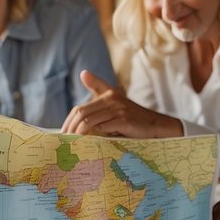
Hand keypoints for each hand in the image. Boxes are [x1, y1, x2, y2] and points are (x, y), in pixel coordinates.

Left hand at [61, 71, 177, 137]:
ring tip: (74, 144)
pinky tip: (90, 143)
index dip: (69, 121)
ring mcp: (118, 110)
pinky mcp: (124, 120)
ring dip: (79, 133)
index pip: (80, 108)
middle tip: (65, 141)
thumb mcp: (115, 106)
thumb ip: (99, 92)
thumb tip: (83, 75)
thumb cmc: (132, 119)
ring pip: (90, 121)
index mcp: (107, 95)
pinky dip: (95, 136)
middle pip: (82, 113)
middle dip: (71, 128)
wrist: (155, 126)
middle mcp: (111, 100)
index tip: (63, 133)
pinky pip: (103, 128)